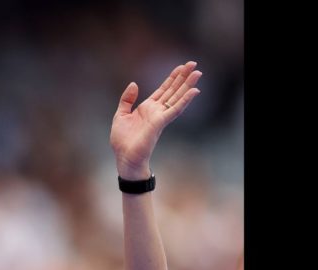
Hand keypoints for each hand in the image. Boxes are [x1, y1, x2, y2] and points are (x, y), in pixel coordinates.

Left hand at [110, 61, 201, 178]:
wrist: (124, 157)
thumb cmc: (123, 140)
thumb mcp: (121, 115)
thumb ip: (127, 99)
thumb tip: (134, 83)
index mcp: (147, 108)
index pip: (163, 90)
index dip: (172, 78)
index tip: (181, 67)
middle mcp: (156, 111)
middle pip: (173, 90)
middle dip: (183, 77)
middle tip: (194, 64)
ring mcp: (160, 116)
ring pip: (176, 97)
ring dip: (187, 85)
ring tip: (197, 73)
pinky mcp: (160, 123)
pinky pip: (175, 109)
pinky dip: (185, 100)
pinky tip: (194, 91)